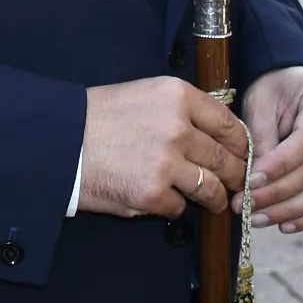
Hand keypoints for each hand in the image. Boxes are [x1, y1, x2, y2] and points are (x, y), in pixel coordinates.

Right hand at [78, 78, 249, 217]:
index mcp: (178, 96)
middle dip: (234, 176)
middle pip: (225, 159)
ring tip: (212, 201)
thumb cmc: (101, 117)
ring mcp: (166, 163)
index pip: (229, 125)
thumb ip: (184, 111)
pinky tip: (163, 200)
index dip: (241, 146)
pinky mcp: (152, 193)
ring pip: (211, 188)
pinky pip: (181, 207)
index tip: (241, 156)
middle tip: (234, 184)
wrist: (61, 141)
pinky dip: (175, 207)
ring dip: (214, 198)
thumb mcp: (146, 95)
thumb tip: (219, 136)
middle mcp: (178, 127)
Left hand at [239, 66, 302, 231]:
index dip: (280, 166)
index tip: (251, 182)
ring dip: (290, 210)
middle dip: (278, 193)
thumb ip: (261, 138)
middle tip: (245, 205)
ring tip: (257, 219)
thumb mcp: (261, 102)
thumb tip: (255, 182)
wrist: (293, 87)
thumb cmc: (274, 90)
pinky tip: (283, 225)